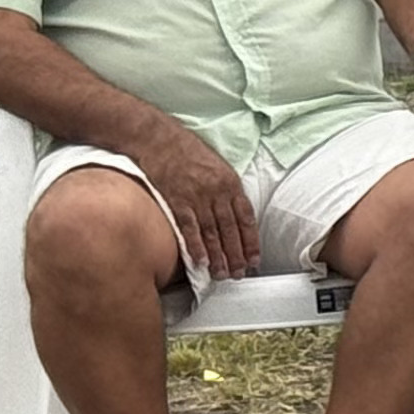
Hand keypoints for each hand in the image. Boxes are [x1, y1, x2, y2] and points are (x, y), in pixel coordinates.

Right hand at [134, 125, 258, 283]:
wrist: (159, 139)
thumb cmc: (188, 152)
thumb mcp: (218, 166)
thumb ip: (227, 191)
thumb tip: (235, 214)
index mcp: (231, 183)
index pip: (246, 218)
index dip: (251, 241)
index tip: (255, 258)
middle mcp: (217, 192)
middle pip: (231, 230)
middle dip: (237, 255)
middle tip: (239, 274)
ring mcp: (197, 197)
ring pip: (212, 233)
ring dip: (219, 256)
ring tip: (223, 274)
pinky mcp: (176, 200)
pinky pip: (189, 228)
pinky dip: (196, 246)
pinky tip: (201, 262)